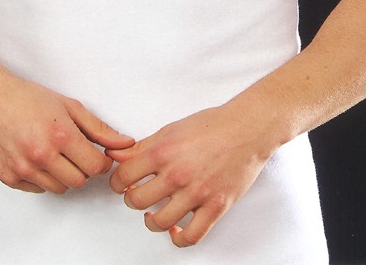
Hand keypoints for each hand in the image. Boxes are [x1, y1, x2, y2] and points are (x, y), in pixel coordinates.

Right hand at [0, 58, 134, 193]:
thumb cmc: (28, 98)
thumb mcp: (68, 106)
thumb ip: (99, 128)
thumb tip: (124, 143)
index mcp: (60, 135)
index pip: (96, 166)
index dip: (102, 161)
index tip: (98, 154)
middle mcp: (41, 155)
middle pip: (80, 181)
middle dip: (83, 168)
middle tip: (76, 151)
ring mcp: (24, 169)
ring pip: (60, 189)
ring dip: (63, 175)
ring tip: (55, 152)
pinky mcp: (9, 177)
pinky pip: (38, 189)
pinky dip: (43, 178)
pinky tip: (37, 157)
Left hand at [105, 102, 272, 247]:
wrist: (248, 129)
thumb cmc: (212, 125)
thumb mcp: (171, 129)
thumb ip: (142, 146)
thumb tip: (117, 155)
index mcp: (163, 151)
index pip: (123, 176)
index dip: (118, 182)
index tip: (122, 183)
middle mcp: (177, 174)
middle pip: (137, 201)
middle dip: (132, 200)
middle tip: (137, 195)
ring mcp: (197, 193)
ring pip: (160, 222)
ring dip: (151, 221)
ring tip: (153, 214)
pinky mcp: (216, 206)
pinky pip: (191, 237)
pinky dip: (178, 239)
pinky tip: (176, 230)